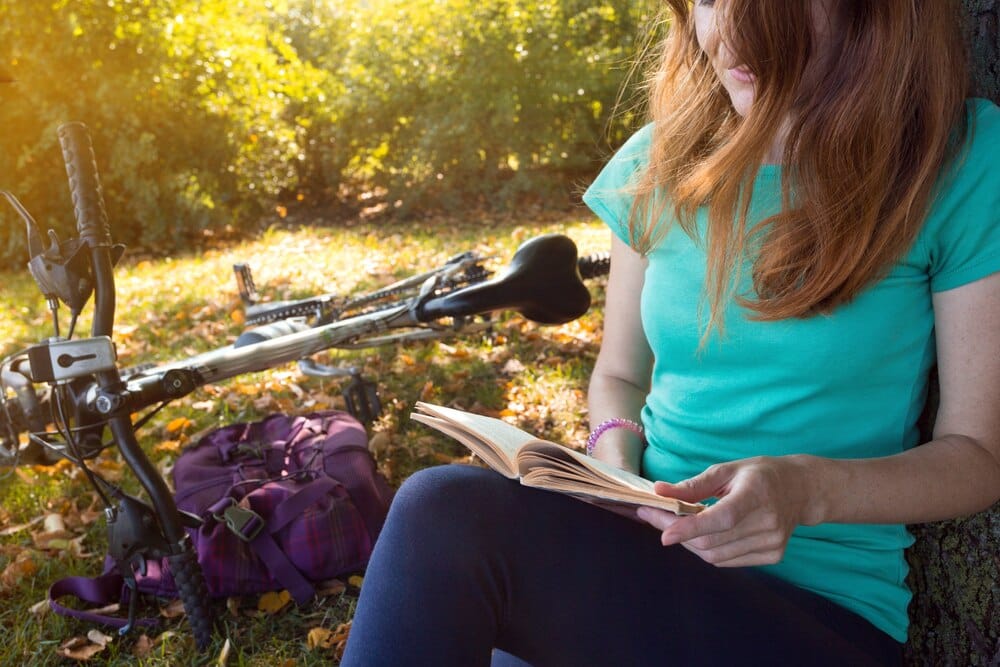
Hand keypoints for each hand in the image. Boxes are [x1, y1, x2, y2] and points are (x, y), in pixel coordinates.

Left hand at [635, 456, 817, 566]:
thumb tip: (659, 491)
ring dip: (690, 543)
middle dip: (678, 532)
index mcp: (756, 495)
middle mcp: (767, 523)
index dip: (689, 528)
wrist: (800, 490)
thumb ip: (693, 485)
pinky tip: (704, 534)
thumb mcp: (726, 470)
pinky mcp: (773, 556)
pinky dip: (708, 550)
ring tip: (679, 524)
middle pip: (712, 541)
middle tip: (655, 517)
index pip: (721, 519)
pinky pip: (727, 561)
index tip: (662, 533)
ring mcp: (772, 543)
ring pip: (715, 556)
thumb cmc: (759, 475)